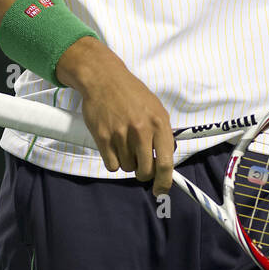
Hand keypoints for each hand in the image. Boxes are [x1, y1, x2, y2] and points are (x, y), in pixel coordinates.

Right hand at [56, 39, 174, 194]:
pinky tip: (113, 145)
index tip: (161, 190)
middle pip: (145, 171)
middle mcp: (141, 130)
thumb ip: (163, 134)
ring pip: (127, 168)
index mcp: (159, 124)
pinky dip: (112, 160)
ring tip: (124, 142)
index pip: (165, 163)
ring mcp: (120, 135)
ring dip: (127, 161)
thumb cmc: (131, 94)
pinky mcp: (102, 137)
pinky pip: (111, 165)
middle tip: (140, 163)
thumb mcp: (156, 109)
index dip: (164, 182)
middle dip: (143, 173)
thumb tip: (165, 161)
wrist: (104, 79)